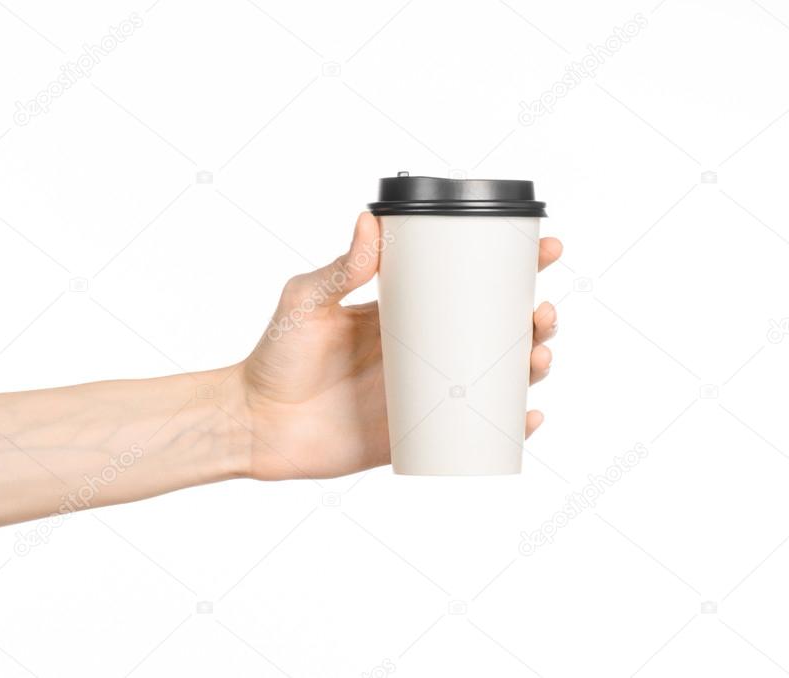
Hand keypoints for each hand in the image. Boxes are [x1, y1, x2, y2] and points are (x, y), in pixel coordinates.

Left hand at [237, 212, 561, 480]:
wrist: (256, 422)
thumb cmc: (275, 357)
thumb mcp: (306, 304)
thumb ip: (339, 270)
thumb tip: (368, 221)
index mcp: (403, 313)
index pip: (467, 284)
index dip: (512, 267)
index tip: (544, 248)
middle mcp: (422, 351)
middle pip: (495, 332)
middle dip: (533, 320)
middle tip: (542, 312)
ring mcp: (423, 395)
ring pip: (494, 380)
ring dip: (530, 369)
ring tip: (537, 358)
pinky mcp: (416, 436)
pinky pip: (473, 433)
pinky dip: (509, 428)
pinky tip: (528, 418)